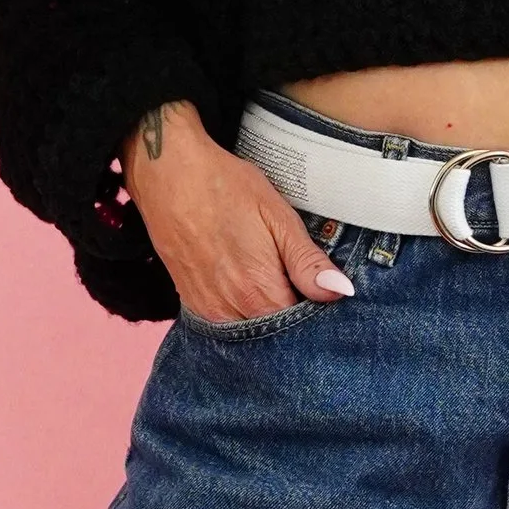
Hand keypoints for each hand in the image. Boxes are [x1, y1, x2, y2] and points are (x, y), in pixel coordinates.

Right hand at [124, 101, 353, 322]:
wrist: (168, 174)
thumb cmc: (225, 187)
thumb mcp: (277, 216)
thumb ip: (307, 262)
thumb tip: (341, 292)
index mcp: (259, 291)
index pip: (300, 328)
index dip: (316, 313)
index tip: (322, 293)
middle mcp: (231, 310)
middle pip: (274, 334)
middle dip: (292, 316)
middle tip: (300, 284)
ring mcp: (207, 309)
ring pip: (250, 331)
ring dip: (267, 315)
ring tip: (275, 281)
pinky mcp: (191, 302)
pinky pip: (226, 323)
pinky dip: (243, 313)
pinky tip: (250, 286)